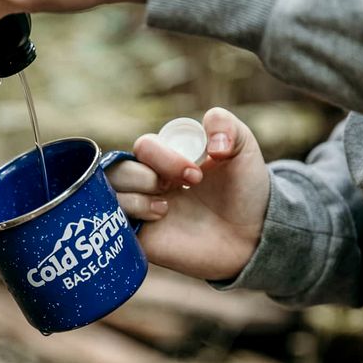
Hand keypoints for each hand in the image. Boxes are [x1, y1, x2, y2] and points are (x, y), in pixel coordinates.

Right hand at [107, 108, 269, 280]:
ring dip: (137, 195)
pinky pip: (111, 220)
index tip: (196, 175)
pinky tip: (159, 219)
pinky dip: (130, 214)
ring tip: (166, 209)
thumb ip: (225, 124)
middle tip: (183, 189)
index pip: (145, 147)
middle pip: (118, 167)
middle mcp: (148, 182)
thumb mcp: (242, 148)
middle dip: (147, 175)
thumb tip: (209, 141)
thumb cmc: (245, 191)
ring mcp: (142, 209)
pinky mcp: (139, 236)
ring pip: (109, 192)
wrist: (253, 237)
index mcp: (166, 159)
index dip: (164, 157)